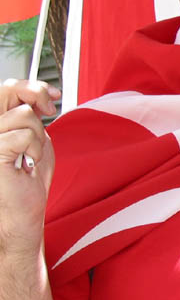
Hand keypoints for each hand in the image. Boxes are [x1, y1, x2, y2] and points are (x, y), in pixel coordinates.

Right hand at [0, 79, 59, 249]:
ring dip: (38, 137)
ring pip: (23, 115)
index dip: (32, 86)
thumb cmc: (27, 181)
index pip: (6, 88)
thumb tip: (43, 94)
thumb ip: (33, 116)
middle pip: (7, 90)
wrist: (23, 213)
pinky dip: (35, 149)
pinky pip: (25, 135)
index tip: (53, 95)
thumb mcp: (35, 140)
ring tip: (30, 157)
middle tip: (49, 112)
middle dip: (36, 95)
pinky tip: (27, 165)